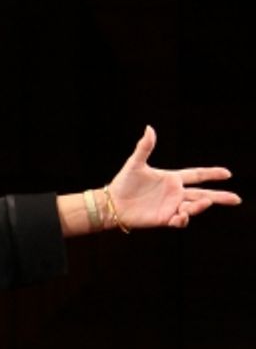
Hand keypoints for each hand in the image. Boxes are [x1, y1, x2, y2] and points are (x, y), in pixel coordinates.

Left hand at [108, 125, 240, 229]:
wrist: (111, 203)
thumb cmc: (123, 183)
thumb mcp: (135, 164)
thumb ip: (144, 147)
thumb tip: (149, 128)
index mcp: (172, 178)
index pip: (197, 175)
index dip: (212, 174)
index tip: (228, 173)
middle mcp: (175, 193)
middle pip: (203, 194)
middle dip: (220, 197)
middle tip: (236, 199)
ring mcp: (170, 206)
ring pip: (193, 207)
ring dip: (200, 206)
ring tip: (204, 203)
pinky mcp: (163, 219)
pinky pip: (178, 221)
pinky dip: (183, 219)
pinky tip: (181, 216)